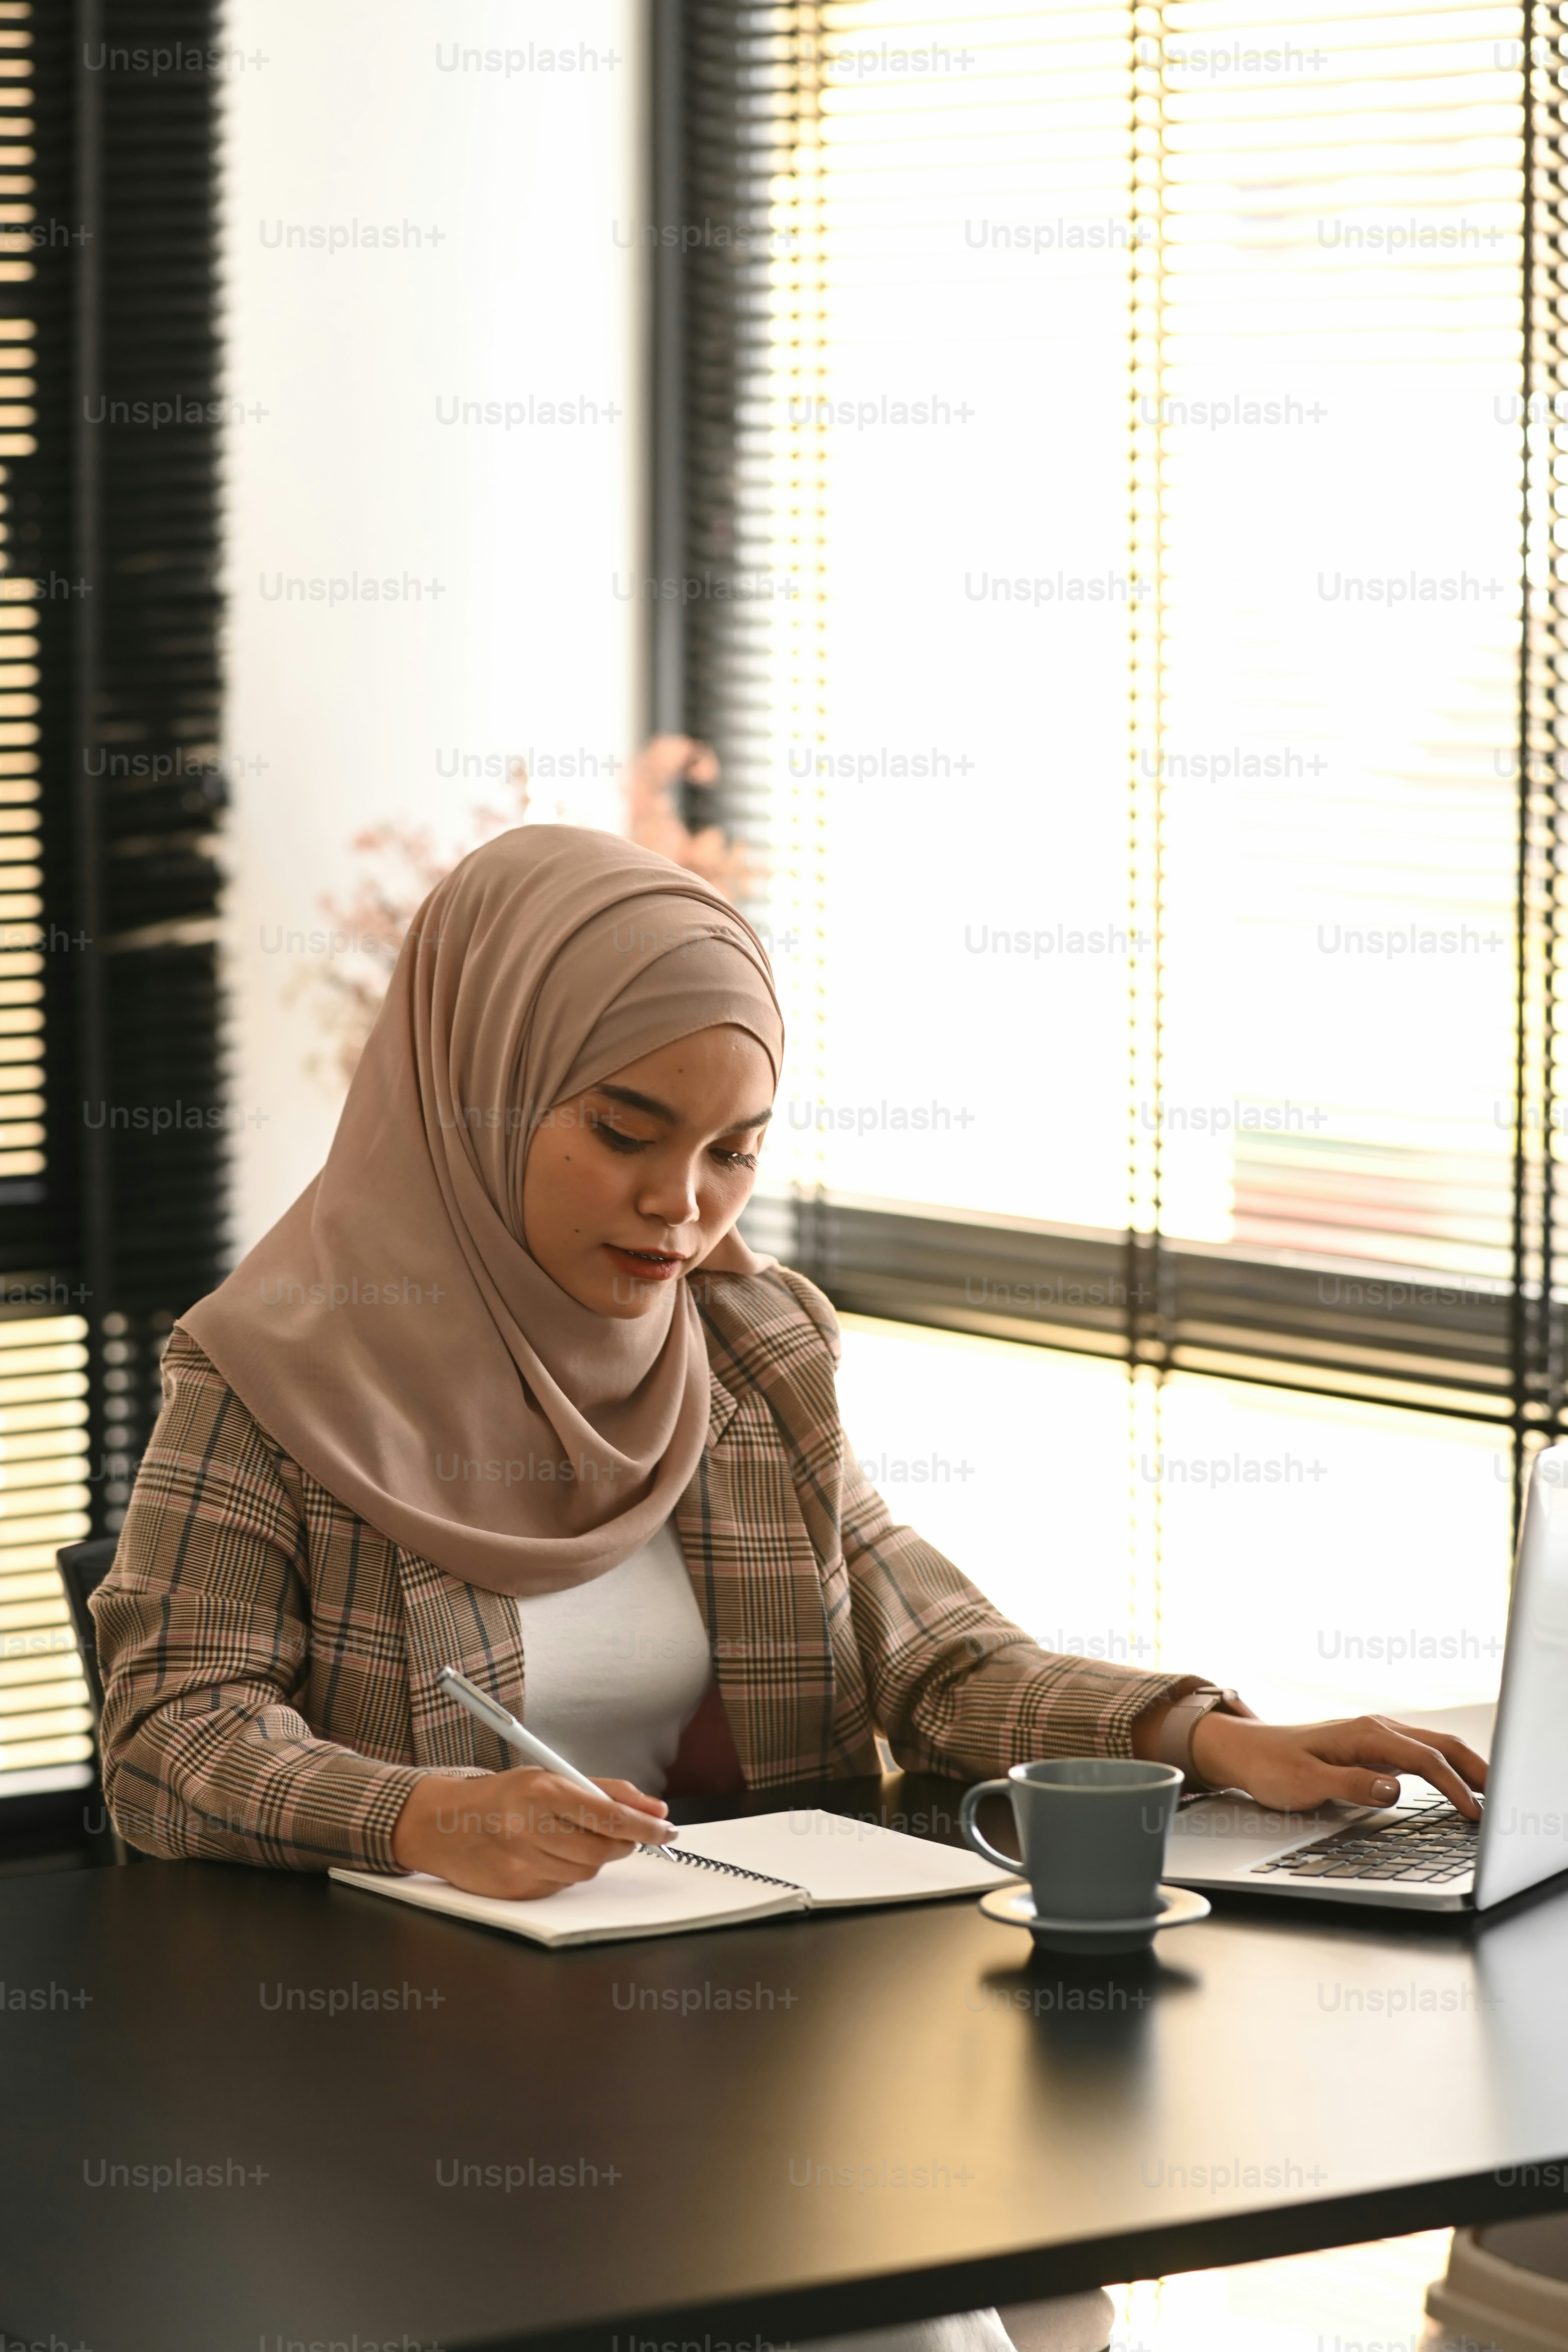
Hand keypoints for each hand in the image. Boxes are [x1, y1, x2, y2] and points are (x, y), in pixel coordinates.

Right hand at [390, 1766, 675, 1896]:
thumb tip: (655, 1809)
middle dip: (625, 1843)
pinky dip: (567, 1870)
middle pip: (602, 1849)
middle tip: (627, 1834)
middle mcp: (529, 1828)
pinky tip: (548, 1854)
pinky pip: (562, 1885)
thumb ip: (604, 1791)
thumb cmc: (502, 1797)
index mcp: (541, 1791)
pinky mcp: (515, 1890)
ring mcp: (521, 1863)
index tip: (668, 1829)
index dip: (646, 1826)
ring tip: (573, 1837)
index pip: (609, 1815)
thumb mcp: (550, 1776)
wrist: (441, 1824)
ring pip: (586, 1870)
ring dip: (594, 1856)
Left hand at [1188, 1711, 1487, 1818]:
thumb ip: (1351, 1786)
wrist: (1245, 1751)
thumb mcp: (1305, 1783)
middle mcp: (1374, 1729)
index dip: (1453, 1786)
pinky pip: (1419, 1752)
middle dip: (1474, 1769)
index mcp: (1364, 1734)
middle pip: (1439, 1745)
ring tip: (1489, 1793)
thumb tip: (1393, 1789)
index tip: (1472, 1813)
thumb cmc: (1271, 1766)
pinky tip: (1454, 1782)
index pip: (1424, 1760)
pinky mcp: (1371, 1746)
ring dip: (1463, 1766)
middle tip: (1501, 1799)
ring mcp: (1374, 1736)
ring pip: (1432, 1746)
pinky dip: (1444, 1765)